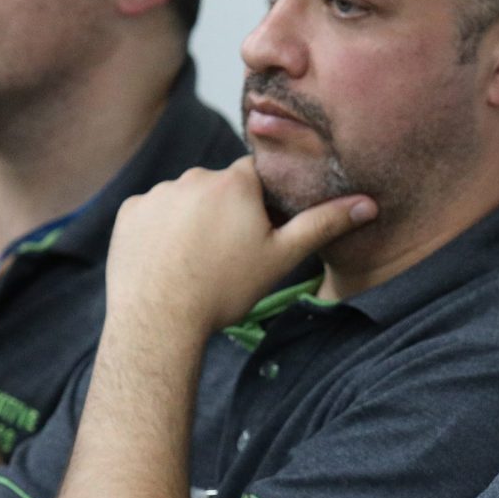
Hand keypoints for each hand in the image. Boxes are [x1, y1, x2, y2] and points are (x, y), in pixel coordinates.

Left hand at [102, 158, 375, 338]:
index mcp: (234, 182)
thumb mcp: (281, 258)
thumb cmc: (224, 290)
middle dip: (226, 214)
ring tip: (194, 265)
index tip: (258, 234)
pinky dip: (160, 233)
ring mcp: (157, 193)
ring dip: (192, 222)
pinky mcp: (129, 212)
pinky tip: (166, 263)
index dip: (262, 205)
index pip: (257, 178)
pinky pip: (152, 214)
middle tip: (226, 258)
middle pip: (220, 189)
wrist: (158, 321)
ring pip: (185, 201)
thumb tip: (368, 204)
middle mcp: (194, 177)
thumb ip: (323, 225)